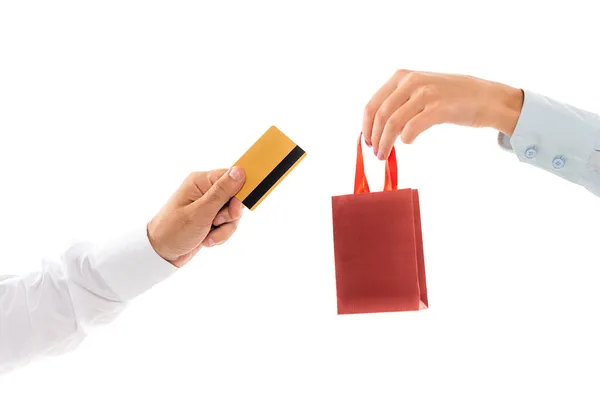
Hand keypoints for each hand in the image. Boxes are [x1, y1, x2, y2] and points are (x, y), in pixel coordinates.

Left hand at [147, 167, 245, 266]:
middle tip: (217, 222)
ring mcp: (208, 205)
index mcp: (200, 181)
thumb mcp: (201, 211)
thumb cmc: (174, 230)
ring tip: (209, 235)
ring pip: (233, 214)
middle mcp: (205, 190)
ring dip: (225, 228)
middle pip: (236, 197)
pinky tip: (207, 240)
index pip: (232, 176)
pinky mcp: (211, 219)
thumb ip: (222, 191)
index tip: (236, 208)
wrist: (161, 254)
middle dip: (230, 215)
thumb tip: (240, 171)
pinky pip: (227, 225)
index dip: (239, 192)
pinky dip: (221, 235)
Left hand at [362, 69, 523, 159]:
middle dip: (375, 138)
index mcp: (402, 76)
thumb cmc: (451, 97)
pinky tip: (408, 142)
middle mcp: (411, 81)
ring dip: (386, 143)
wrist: (486, 97)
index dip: (366, 126)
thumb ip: (399, 101)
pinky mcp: (439, 108)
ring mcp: (426, 93)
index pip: (373, 104)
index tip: (366, 141)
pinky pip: (412, 128)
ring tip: (385, 155)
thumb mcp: (420, 89)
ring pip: (393, 123)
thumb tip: (375, 127)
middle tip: (377, 153)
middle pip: (381, 115)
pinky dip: (406, 139)